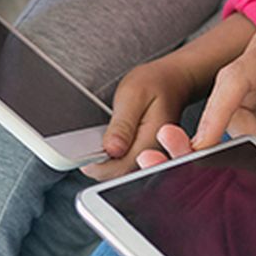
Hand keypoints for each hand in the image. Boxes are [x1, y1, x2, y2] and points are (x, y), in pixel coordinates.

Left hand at [79, 55, 198, 180]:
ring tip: (97, 139)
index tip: (82, 152)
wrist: (173, 81)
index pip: (120, 169)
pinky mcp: (145, 153)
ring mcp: (151, 156)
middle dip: (98, 163)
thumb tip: (110, 149)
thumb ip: (122, 124)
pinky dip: (111, 156)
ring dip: (104, 160)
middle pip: (119, 174)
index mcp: (153, 142)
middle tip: (87, 144)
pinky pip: (124, 162)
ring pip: (120, 171)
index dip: (97, 164)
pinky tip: (108, 141)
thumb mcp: (133, 95)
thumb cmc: (155, 83)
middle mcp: (155, 154)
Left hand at [134, 127, 255, 255]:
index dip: (185, 228)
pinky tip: (221, 136)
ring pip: (238, 193)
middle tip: (153, 154)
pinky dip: (243, 158)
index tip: (155, 196)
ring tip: (175, 140)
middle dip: (185, 187)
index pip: (221, 252)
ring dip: (207, 168)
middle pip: (219, 217)